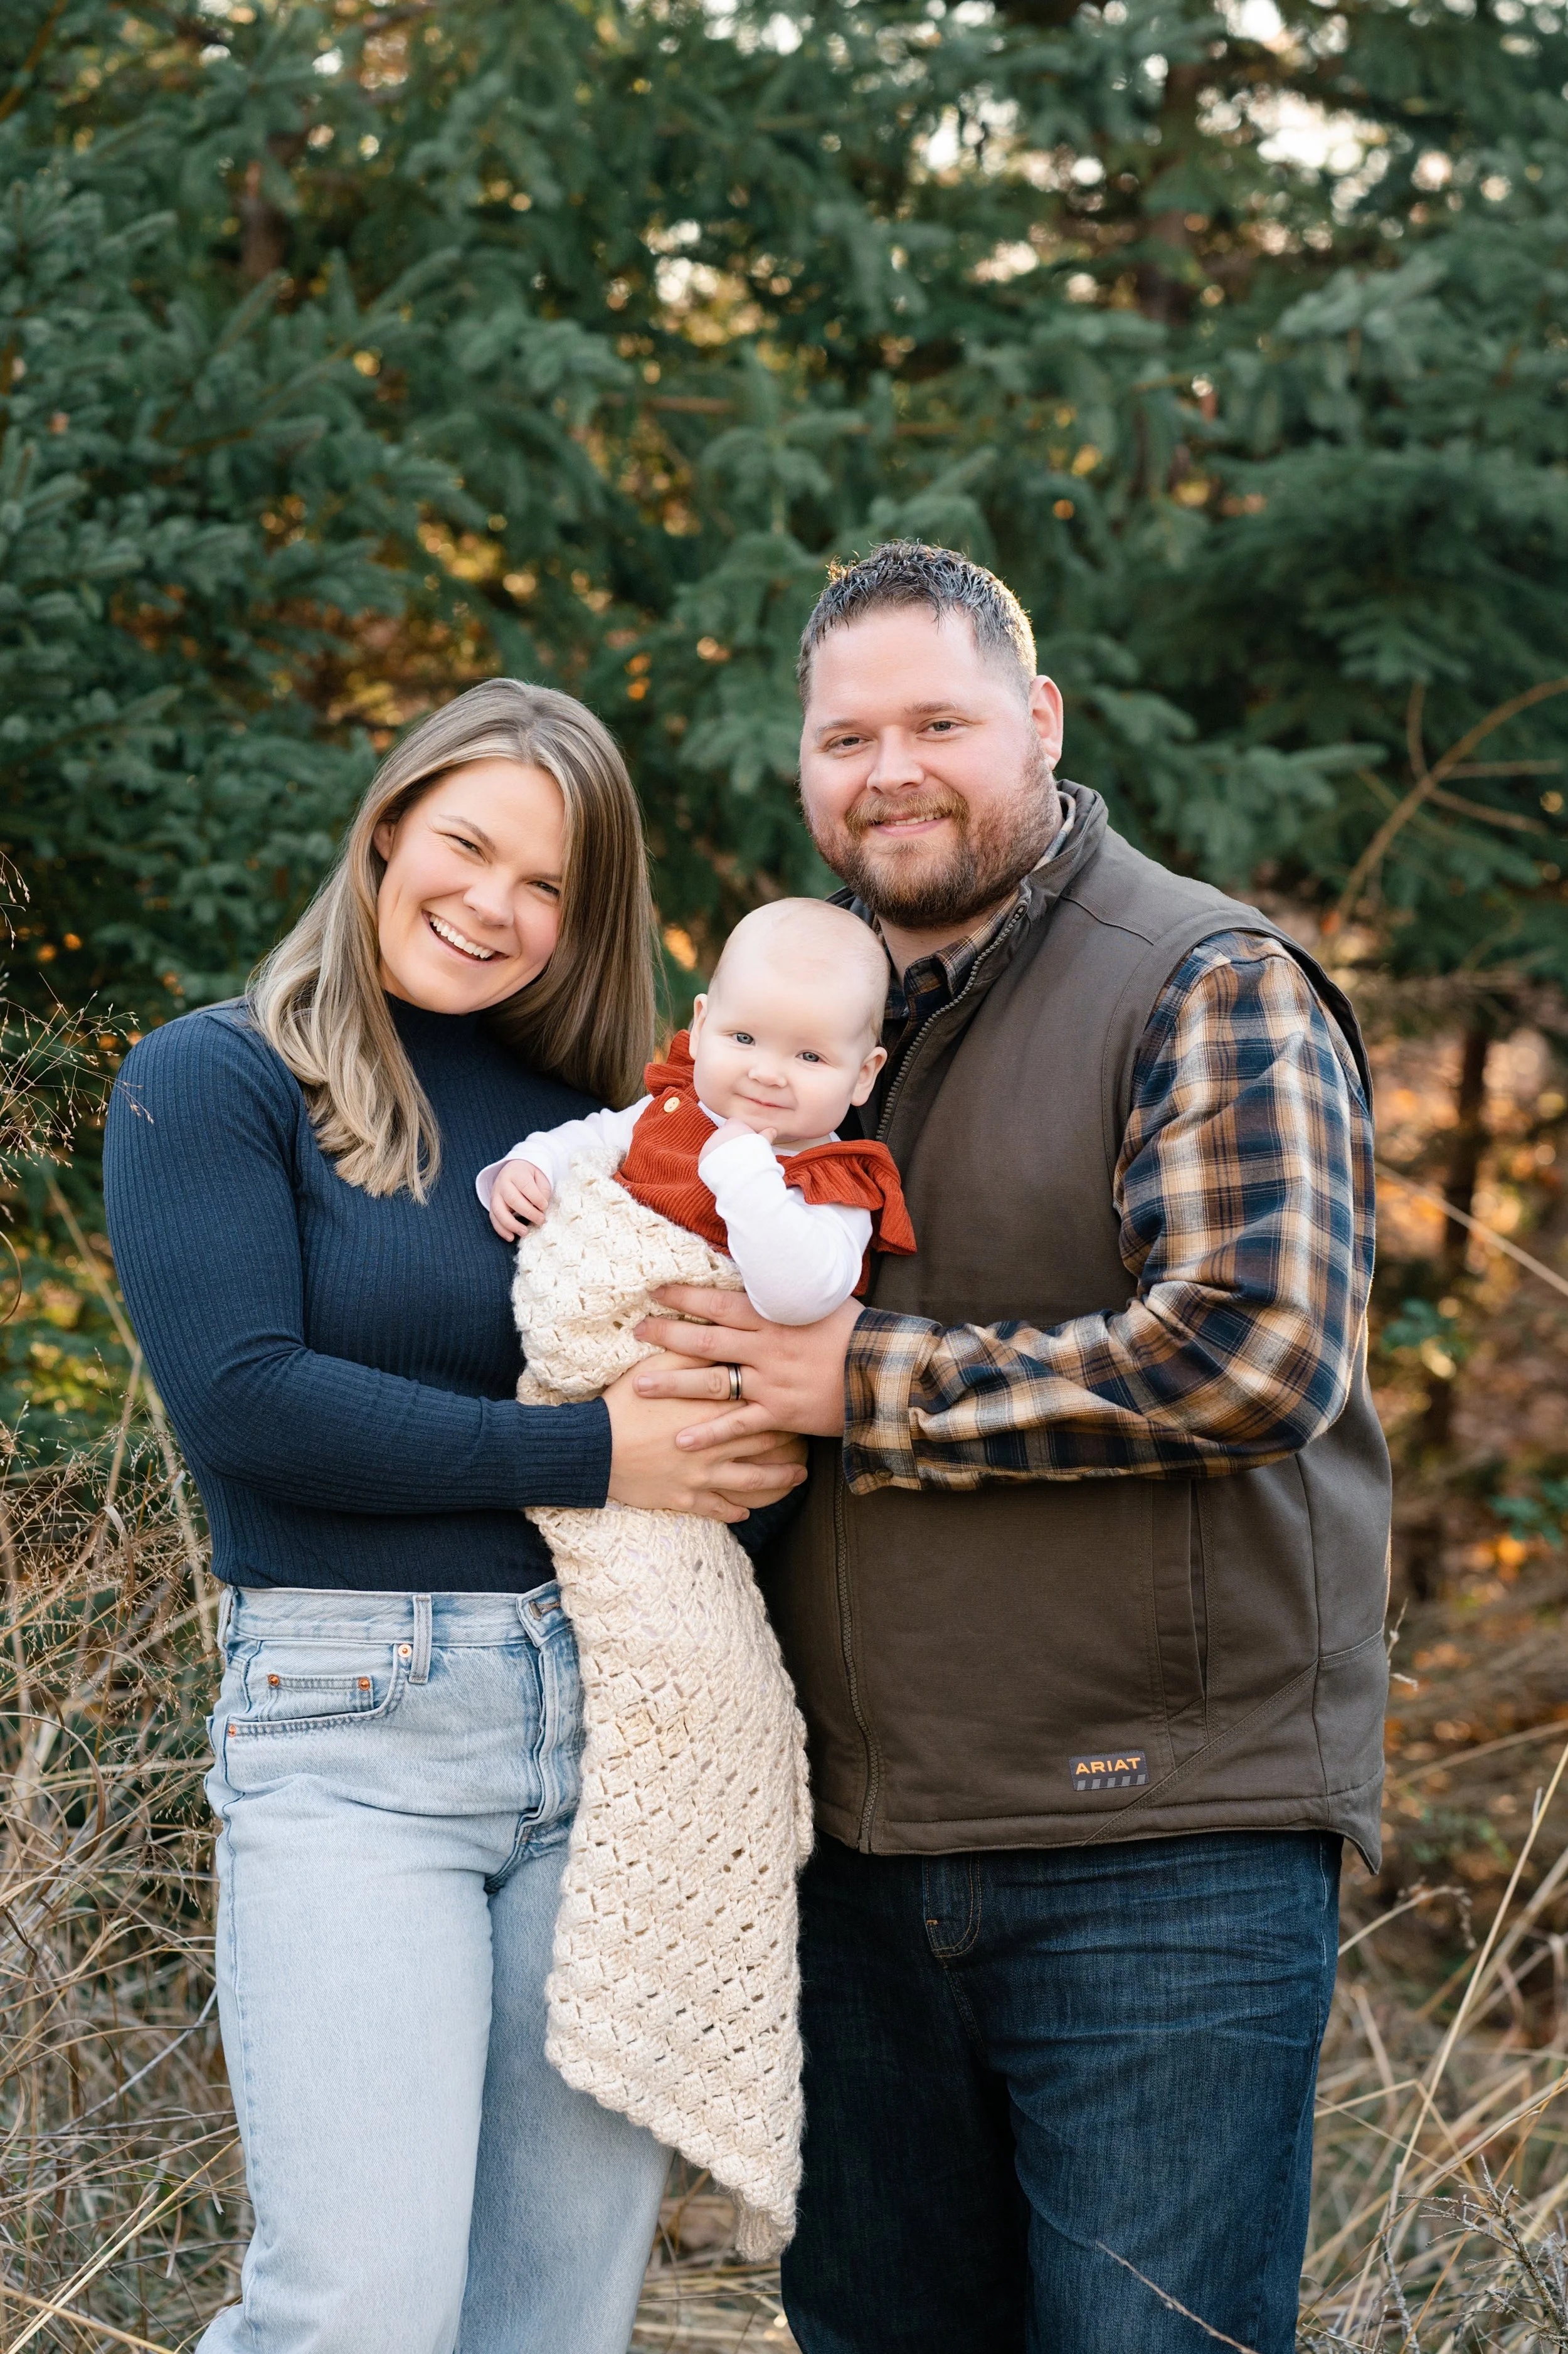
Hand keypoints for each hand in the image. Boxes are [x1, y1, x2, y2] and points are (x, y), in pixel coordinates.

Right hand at [489, 1160, 552, 1239]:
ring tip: (525, 1232)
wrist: (513, 1172)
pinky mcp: (492, 1206)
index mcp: (516, 1172)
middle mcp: (503, 1183)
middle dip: (528, 1212)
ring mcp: (495, 1195)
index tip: (545, 1206)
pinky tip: (511, 1237)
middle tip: (540, 1220)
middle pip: (512, 1199)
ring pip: (499, 1211)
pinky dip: (501, 1230)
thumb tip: (541, 1208)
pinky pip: (494, 1219)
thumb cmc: (530, 1177)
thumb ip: (542, 1191)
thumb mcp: (540, 1178)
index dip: (535, 1197)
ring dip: (512, 1224)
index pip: (525, 1186)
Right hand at [603, 1353, 807, 1521]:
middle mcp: (715, 1442)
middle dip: (793, 1440)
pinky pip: (718, 1507)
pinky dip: (734, 1510)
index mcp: (712, 1406)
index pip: (760, 1401)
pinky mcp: (686, 1497)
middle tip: (813, 1437)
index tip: (803, 1395)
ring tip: (799, 1477)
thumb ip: (691, 1350)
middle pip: (766, 1441)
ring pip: (752, 1479)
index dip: (785, 1399)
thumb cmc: (625, 1402)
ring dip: (779, 1479)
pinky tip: (746, 1511)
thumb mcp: (658, 1367)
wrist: (595, 1448)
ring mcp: (703, 1474)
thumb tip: (718, 1332)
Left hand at [633, 1288, 859, 1444]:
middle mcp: (765, 1348)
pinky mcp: (780, 1414)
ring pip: (711, 1383)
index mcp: (773, 1316)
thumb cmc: (857, 1331)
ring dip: (672, 1384)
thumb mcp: (822, 1299)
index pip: (718, 1302)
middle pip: (704, 1340)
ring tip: (639, 1386)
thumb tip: (770, 1271)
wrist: (886, 1372)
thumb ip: (789, 1293)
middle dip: (666, 1335)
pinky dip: (708, 1434)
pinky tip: (680, 1440)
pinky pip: (737, 1426)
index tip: (656, 1292)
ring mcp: (770, 1383)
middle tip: (636, 1333)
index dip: (683, 1296)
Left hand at [699, 1115, 778, 1165]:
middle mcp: (719, 1132)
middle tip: (739, 1157)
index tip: (745, 1143)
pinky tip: (723, 1172)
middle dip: (729, 1145)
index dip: (739, 1133)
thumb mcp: (763, 1143)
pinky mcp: (703, 1158)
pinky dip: (713, 1165)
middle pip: (723, 1136)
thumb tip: (772, 1130)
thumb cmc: (754, 1156)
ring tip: (732, 1166)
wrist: (741, 1172)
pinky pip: (707, 1160)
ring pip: (714, 1148)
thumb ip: (766, 1135)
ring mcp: (709, 1144)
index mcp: (734, 1125)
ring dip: (720, 1155)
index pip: (734, 1124)